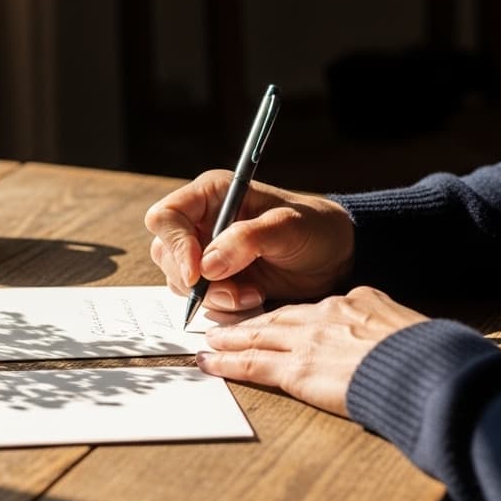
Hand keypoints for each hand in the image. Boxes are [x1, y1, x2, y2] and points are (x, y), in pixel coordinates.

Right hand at [144, 170, 354, 310]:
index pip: (166, 217)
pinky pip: (198, 298)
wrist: (334, 258)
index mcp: (211, 195)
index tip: (198, 273)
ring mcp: (205, 251)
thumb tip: (207, 265)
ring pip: (179, 280)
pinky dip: (222, 306)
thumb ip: (246, 240)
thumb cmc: (314, 229)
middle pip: (166, 253)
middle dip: (197, 280)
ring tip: (253, 294)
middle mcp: (201, 221)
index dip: (175, 245)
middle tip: (235, 292)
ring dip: (213, 296)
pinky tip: (252, 298)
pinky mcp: (215, 279)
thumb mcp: (287, 227)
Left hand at [196, 286, 427, 416]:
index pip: (315, 310)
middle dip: (251, 323)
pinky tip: (208, 362)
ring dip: (231, 338)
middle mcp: (325, 315)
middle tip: (226, 325)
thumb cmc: (428, 354)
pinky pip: (251, 365)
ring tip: (211, 340)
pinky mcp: (297, 370)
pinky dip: (226, 363)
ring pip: (258, 336)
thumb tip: (388, 337)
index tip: (280, 321)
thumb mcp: (408, 325)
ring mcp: (308, 342)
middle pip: (279, 318)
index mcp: (355, 302)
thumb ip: (387, 326)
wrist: (424, 367)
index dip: (291, 318)